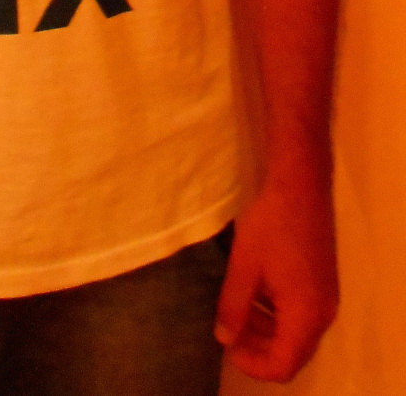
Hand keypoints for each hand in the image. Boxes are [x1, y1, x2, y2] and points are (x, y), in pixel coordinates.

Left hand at [214, 177, 338, 381]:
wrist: (301, 185)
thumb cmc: (271, 225)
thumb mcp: (244, 267)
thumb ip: (233, 307)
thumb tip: (224, 338)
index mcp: (306, 315)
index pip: (282, 365)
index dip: (252, 363)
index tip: (227, 345)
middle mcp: (323, 314)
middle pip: (291, 353)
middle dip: (257, 348)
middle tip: (228, 328)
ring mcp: (326, 298)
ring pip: (296, 334)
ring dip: (266, 330)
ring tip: (237, 309)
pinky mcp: (324, 283)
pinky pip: (302, 315)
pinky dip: (278, 314)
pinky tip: (256, 293)